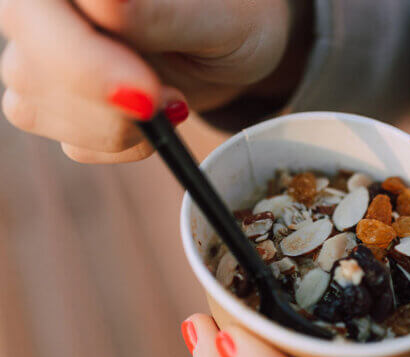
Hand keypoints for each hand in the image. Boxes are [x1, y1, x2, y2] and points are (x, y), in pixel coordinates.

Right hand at [0, 0, 309, 161]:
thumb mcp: (215, 16)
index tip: (147, 95)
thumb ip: (160, 13)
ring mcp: (42, 57)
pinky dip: (122, 146)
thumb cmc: (233, 16)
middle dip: (105, 106)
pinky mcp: (59, 102)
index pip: (38, 13)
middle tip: (173, 104)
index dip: (86, 64)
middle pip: (28, 70)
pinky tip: (155, 121)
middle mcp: (43, 11)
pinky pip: (72, 143)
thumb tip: (103, 2)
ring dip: (117, 130)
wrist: (237, 45)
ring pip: (39, 112)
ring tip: (172, 103)